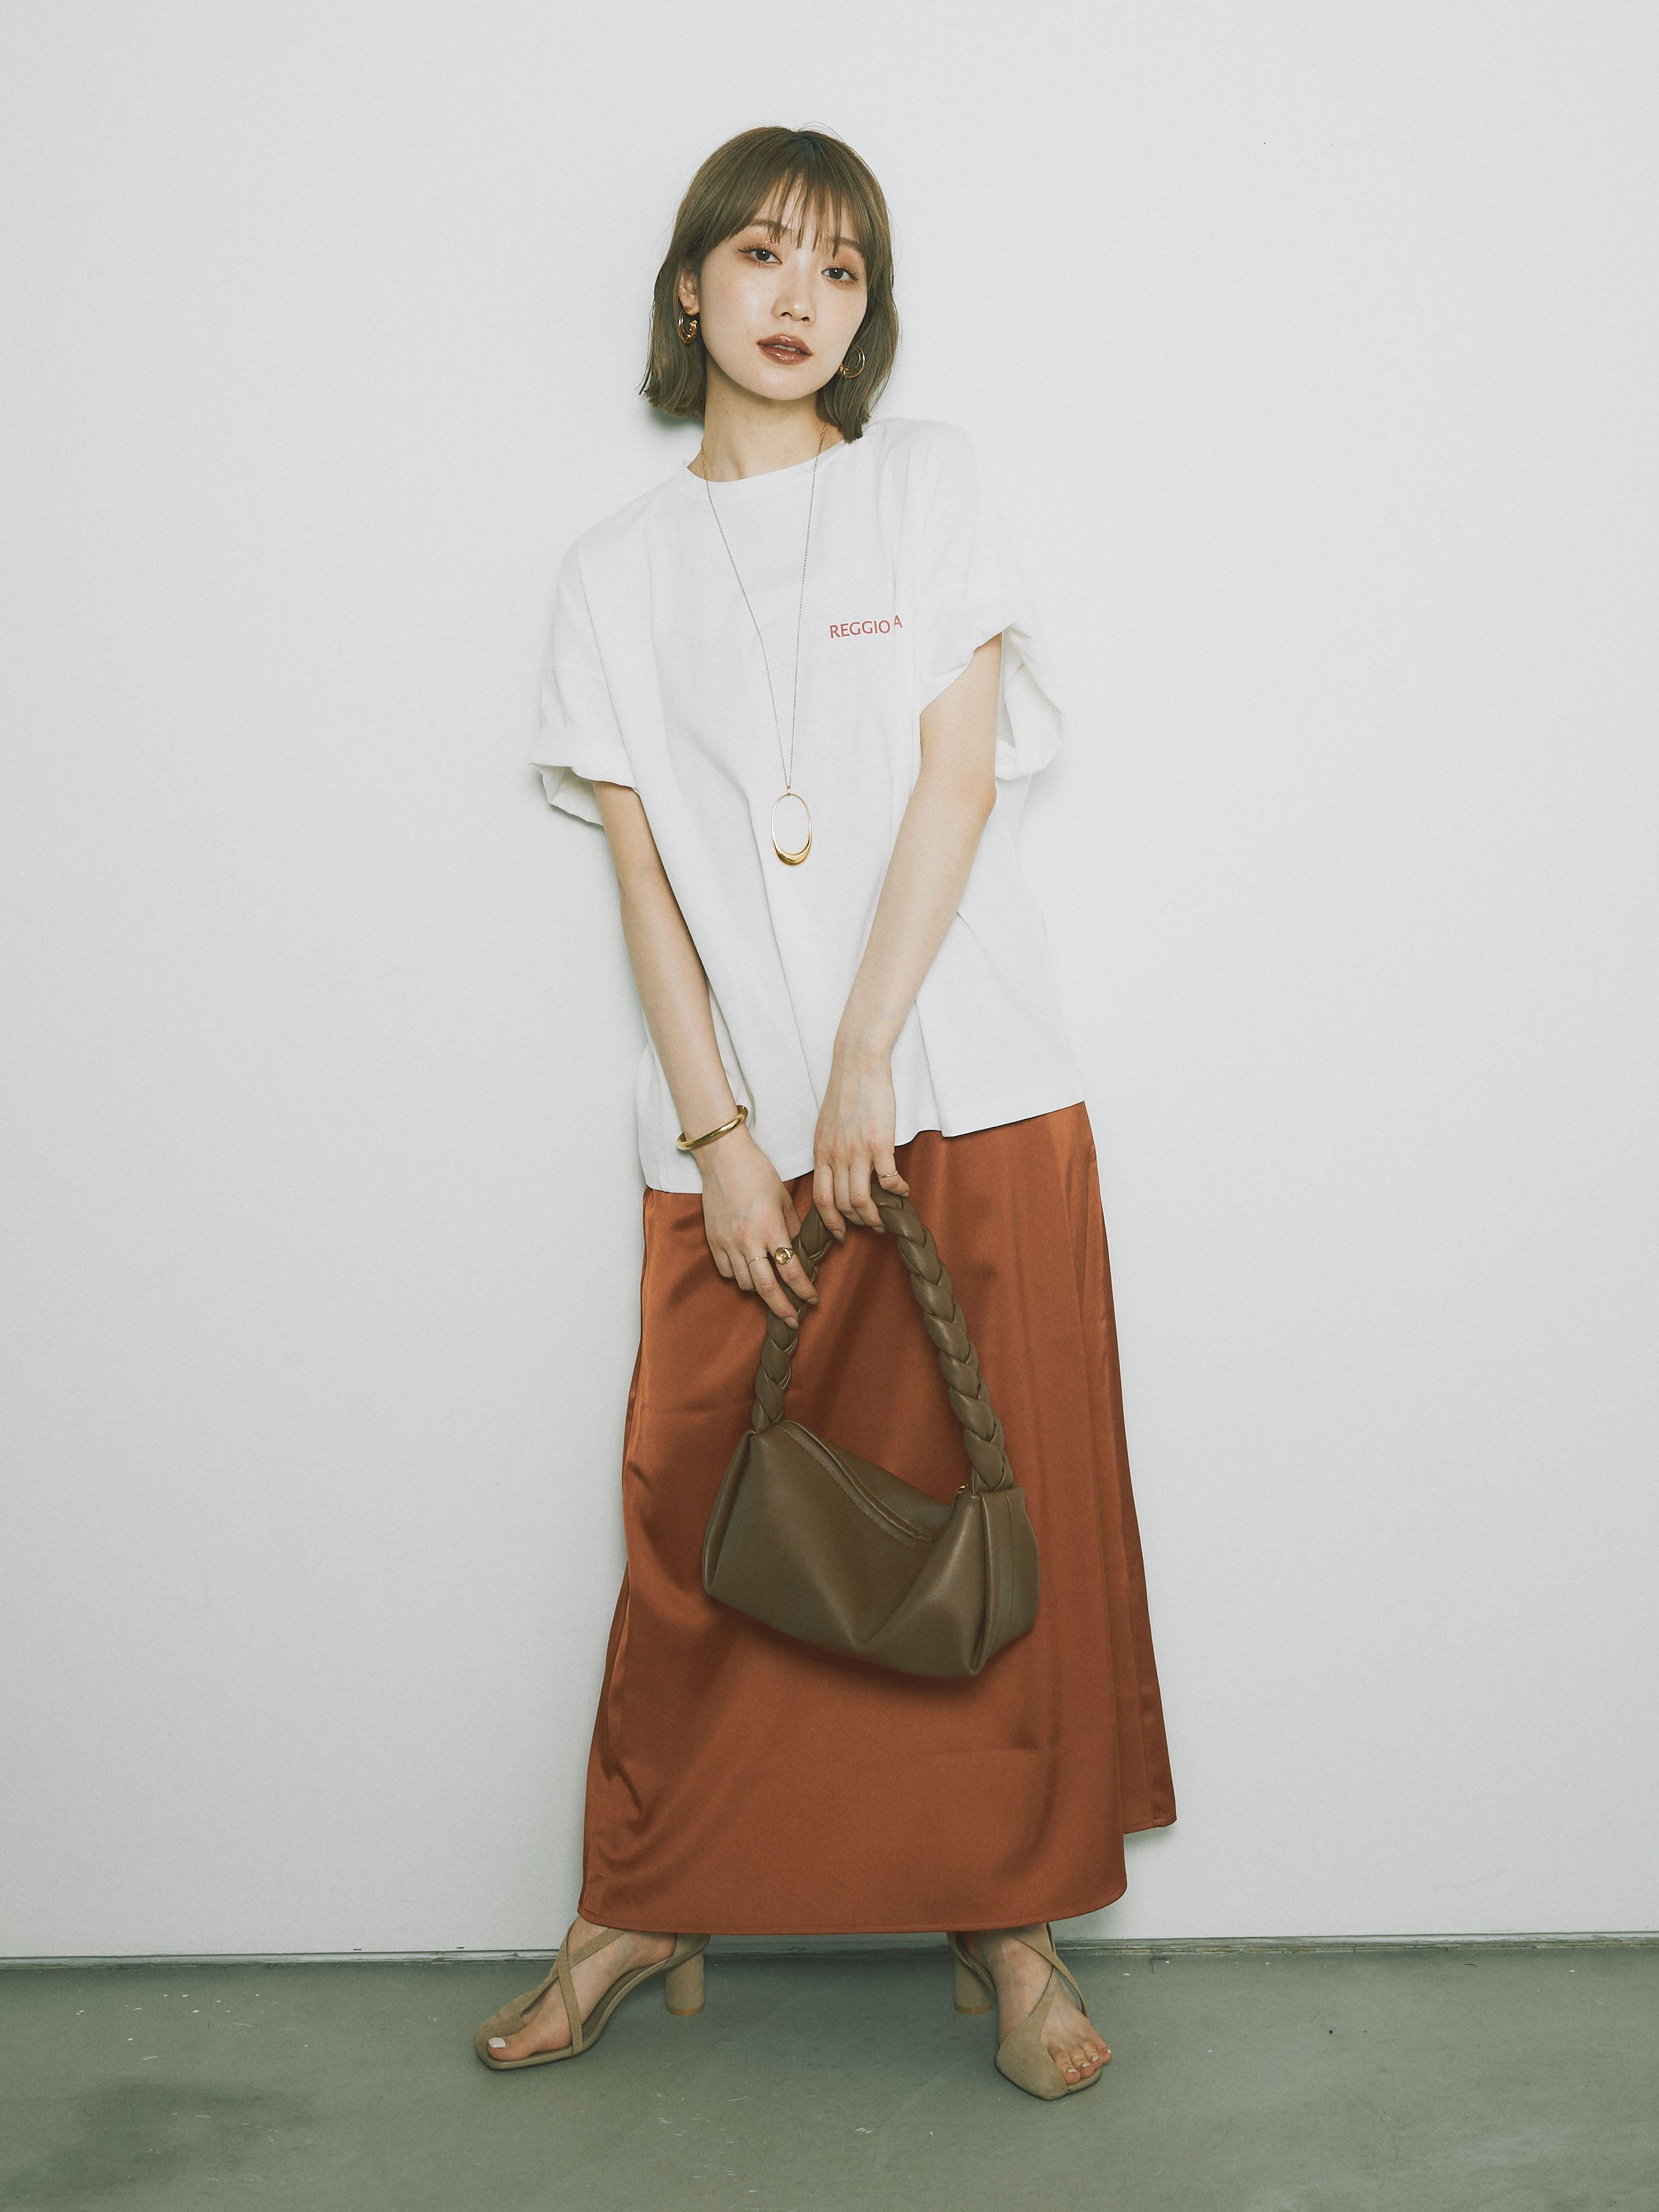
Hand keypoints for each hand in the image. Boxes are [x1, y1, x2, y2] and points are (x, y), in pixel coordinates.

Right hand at [697, 1125, 820, 1321]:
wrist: (723, 1158)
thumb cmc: (757, 1173)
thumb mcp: (784, 1199)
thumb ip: (791, 1227)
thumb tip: (796, 1248)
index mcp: (771, 1229)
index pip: (791, 1271)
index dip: (803, 1290)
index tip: (812, 1299)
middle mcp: (749, 1241)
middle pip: (766, 1288)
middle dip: (782, 1308)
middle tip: (792, 1319)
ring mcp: (728, 1243)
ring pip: (745, 1283)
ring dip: (760, 1290)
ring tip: (771, 1288)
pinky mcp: (713, 1241)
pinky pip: (727, 1271)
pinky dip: (739, 1276)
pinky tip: (747, 1270)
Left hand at [812, 1043, 910, 1237]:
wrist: (858, 1064)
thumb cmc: (846, 1093)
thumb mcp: (827, 1127)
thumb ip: (830, 1151)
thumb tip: (837, 1172)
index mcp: (821, 1153)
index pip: (820, 1198)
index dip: (830, 1221)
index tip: (839, 1233)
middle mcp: (835, 1156)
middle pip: (840, 1204)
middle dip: (856, 1224)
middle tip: (871, 1227)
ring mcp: (856, 1151)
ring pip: (860, 1199)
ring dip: (875, 1215)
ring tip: (886, 1218)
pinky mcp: (879, 1143)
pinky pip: (887, 1179)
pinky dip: (896, 1191)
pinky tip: (903, 1191)